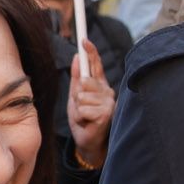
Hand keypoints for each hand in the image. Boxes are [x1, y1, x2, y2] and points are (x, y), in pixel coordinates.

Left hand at [66, 44, 114, 169]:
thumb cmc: (83, 121)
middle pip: (84, 82)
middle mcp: (107, 91)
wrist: (89, 143)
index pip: (96, 66)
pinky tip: (88, 123)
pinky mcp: (106, 114)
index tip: (84, 40)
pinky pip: (83, 109)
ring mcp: (109, 102)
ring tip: (85, 117)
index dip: (91, 52)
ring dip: (77, 109)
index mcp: (100, 86)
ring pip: (82, 96)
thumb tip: (78, 57)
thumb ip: (76, 79)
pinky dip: (80, 117)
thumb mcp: (75, 98)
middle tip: (81, 108)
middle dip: (77, 96)